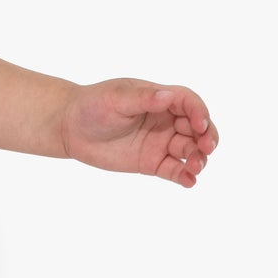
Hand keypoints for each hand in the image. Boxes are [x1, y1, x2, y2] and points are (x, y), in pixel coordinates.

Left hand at [57, 79, 218, 187]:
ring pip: (189, 150)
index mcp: (160, 99)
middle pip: (197, 128)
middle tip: (207, 148)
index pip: (189, 103)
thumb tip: (168, 96)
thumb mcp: (116, 98)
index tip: (200, 125)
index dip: (199, 113)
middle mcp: (166, 120)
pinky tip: (189, 181)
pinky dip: (185, 176)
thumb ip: (142, 99)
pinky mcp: (152, 162)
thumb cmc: (93, 105)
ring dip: (198, 158)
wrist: (70, 129)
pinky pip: (174, 170)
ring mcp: (161, 142)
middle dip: (207, 137)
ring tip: (195, 167)